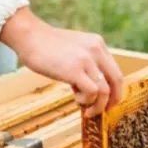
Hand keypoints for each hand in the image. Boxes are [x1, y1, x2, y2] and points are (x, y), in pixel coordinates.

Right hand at [0, 7, 123, 116]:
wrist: (30, 37)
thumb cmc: (47, 46)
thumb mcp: (74, 50)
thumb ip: (86, 64)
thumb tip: (91, 89)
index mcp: (98, 44)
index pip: (115, 70)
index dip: (115, 89)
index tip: (108, 100)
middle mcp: (96, 50)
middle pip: (117, 80)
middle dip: (113, 100)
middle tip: (104, 110)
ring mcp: (86, 60)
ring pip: (105, 90)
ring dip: (97, 104)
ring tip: (85, 106)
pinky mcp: (75, 70)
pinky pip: (92, 92)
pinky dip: (87, 101)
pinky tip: (76, 99)